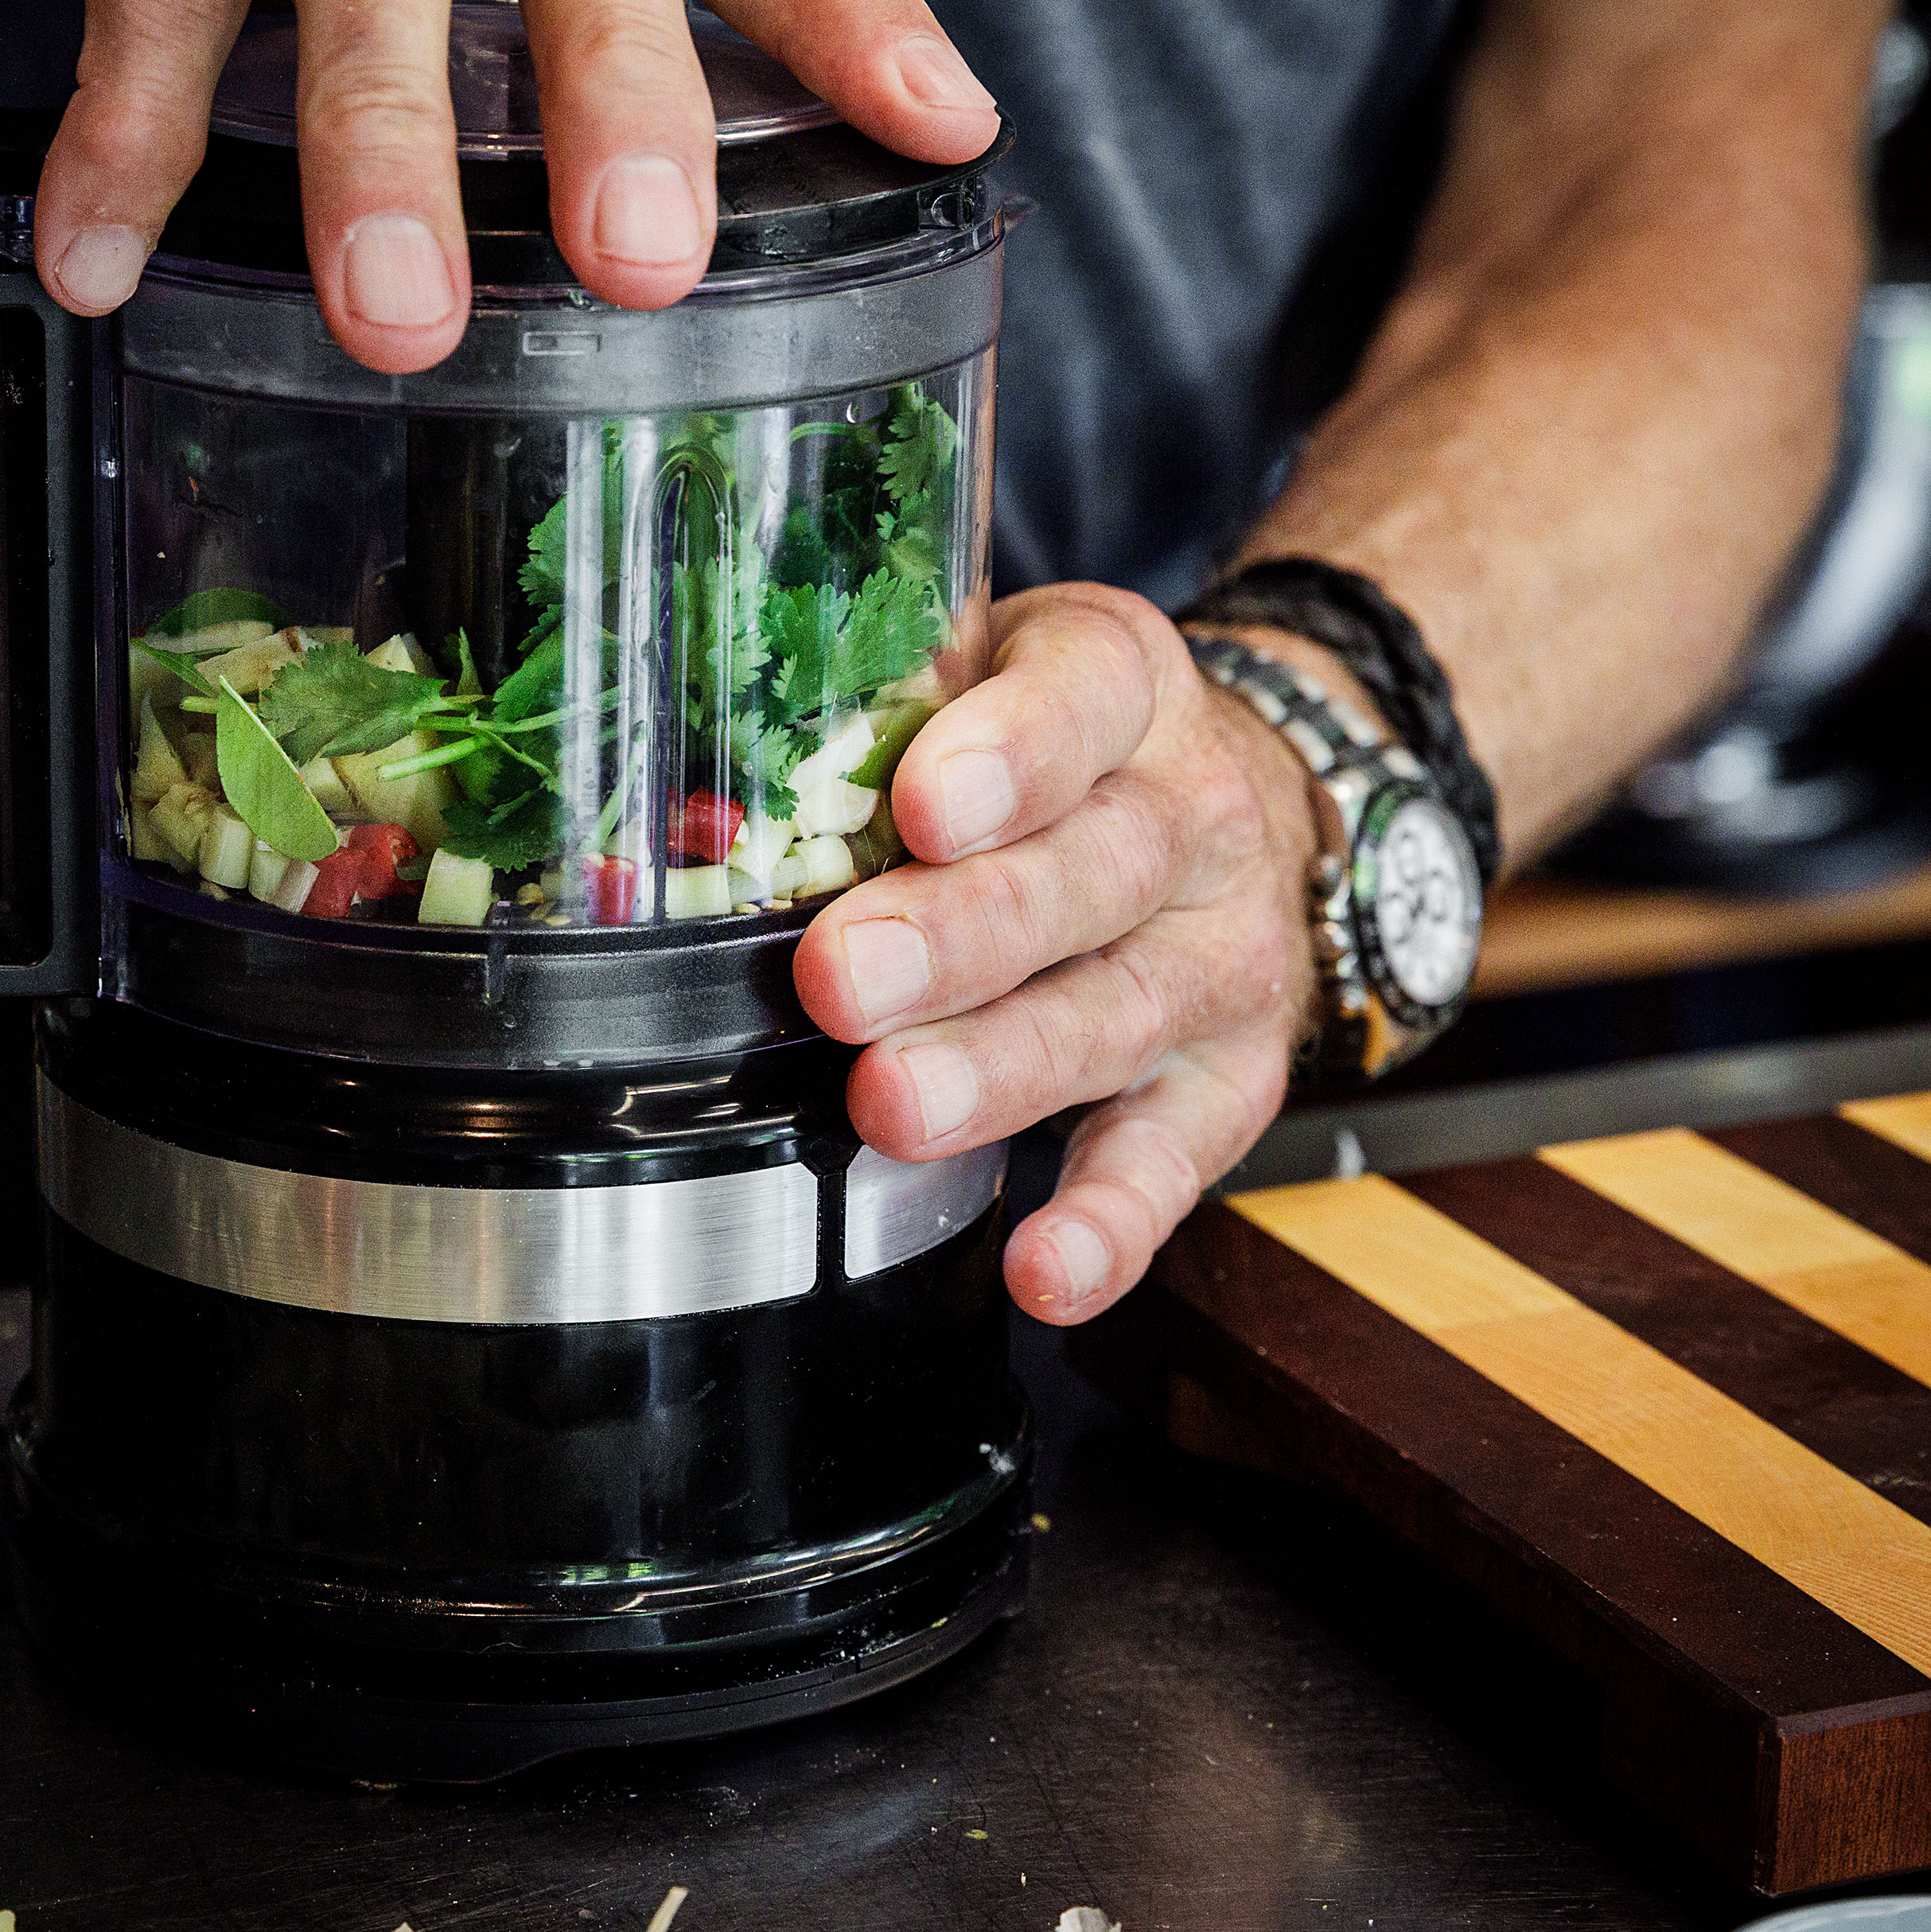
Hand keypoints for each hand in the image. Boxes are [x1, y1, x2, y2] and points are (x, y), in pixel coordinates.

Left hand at [793, 587, 1330, 1324]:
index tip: (922, 803)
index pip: (1081, 701)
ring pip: (1116, 1016)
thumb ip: (879, 697)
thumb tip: (702, 780)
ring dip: (1000, 1072)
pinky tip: (1044, 1267)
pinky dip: (1111, 1224)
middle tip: (843, 979)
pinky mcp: (1228, 1082)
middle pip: (1090, 875)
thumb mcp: (990, 664)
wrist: (1226, 799)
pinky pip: (1173, 1161)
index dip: (1009, 753)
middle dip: (960, 936)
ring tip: (893, 1107)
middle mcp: (1192, 818)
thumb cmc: (1060, 736)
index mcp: (1122, 685)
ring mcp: (1219, 958)